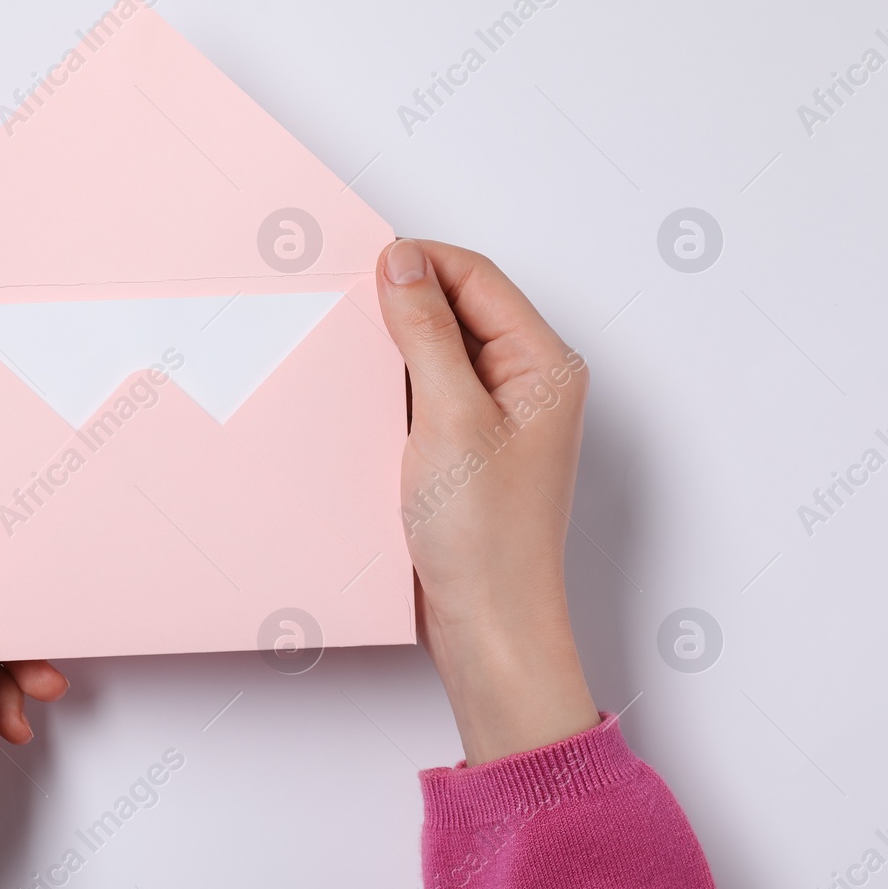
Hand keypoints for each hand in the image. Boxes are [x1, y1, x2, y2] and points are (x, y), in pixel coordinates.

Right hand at [375, 240, 598, 764]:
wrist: (486, 625)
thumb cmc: (487, 538)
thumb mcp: (449, 417)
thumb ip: (425, 332)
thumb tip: (401, 263)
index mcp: (543, 365)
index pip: (477, 278)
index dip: (419, 264)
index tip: (360, 267)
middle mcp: (525, 385)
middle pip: (457, 310)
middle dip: (401, 305)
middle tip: (344, 307)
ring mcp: (495, 419)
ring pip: (435, 353)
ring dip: (391, 351)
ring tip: (349, 357)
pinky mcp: (464, 450)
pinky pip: (424, 395)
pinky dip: (390, 391)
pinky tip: (359, 403)